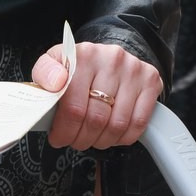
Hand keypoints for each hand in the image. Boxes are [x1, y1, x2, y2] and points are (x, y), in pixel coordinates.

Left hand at [30, 42, 160, 150]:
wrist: (106, 56)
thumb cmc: (77, 67)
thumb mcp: (53, 65)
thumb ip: (45, 74)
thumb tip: (56, 83)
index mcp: (84, 55)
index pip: (73, 107)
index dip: (64, 131)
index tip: (59, 137)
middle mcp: (111, 59)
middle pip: (96, 119)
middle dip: (81, 139)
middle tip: (75, 140)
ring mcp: (134, 70)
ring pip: (117, 125)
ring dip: (101, 140)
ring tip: (92, 136)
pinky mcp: (151, 80)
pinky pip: (138, 123)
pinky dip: (123, 137)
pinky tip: (111, 133)